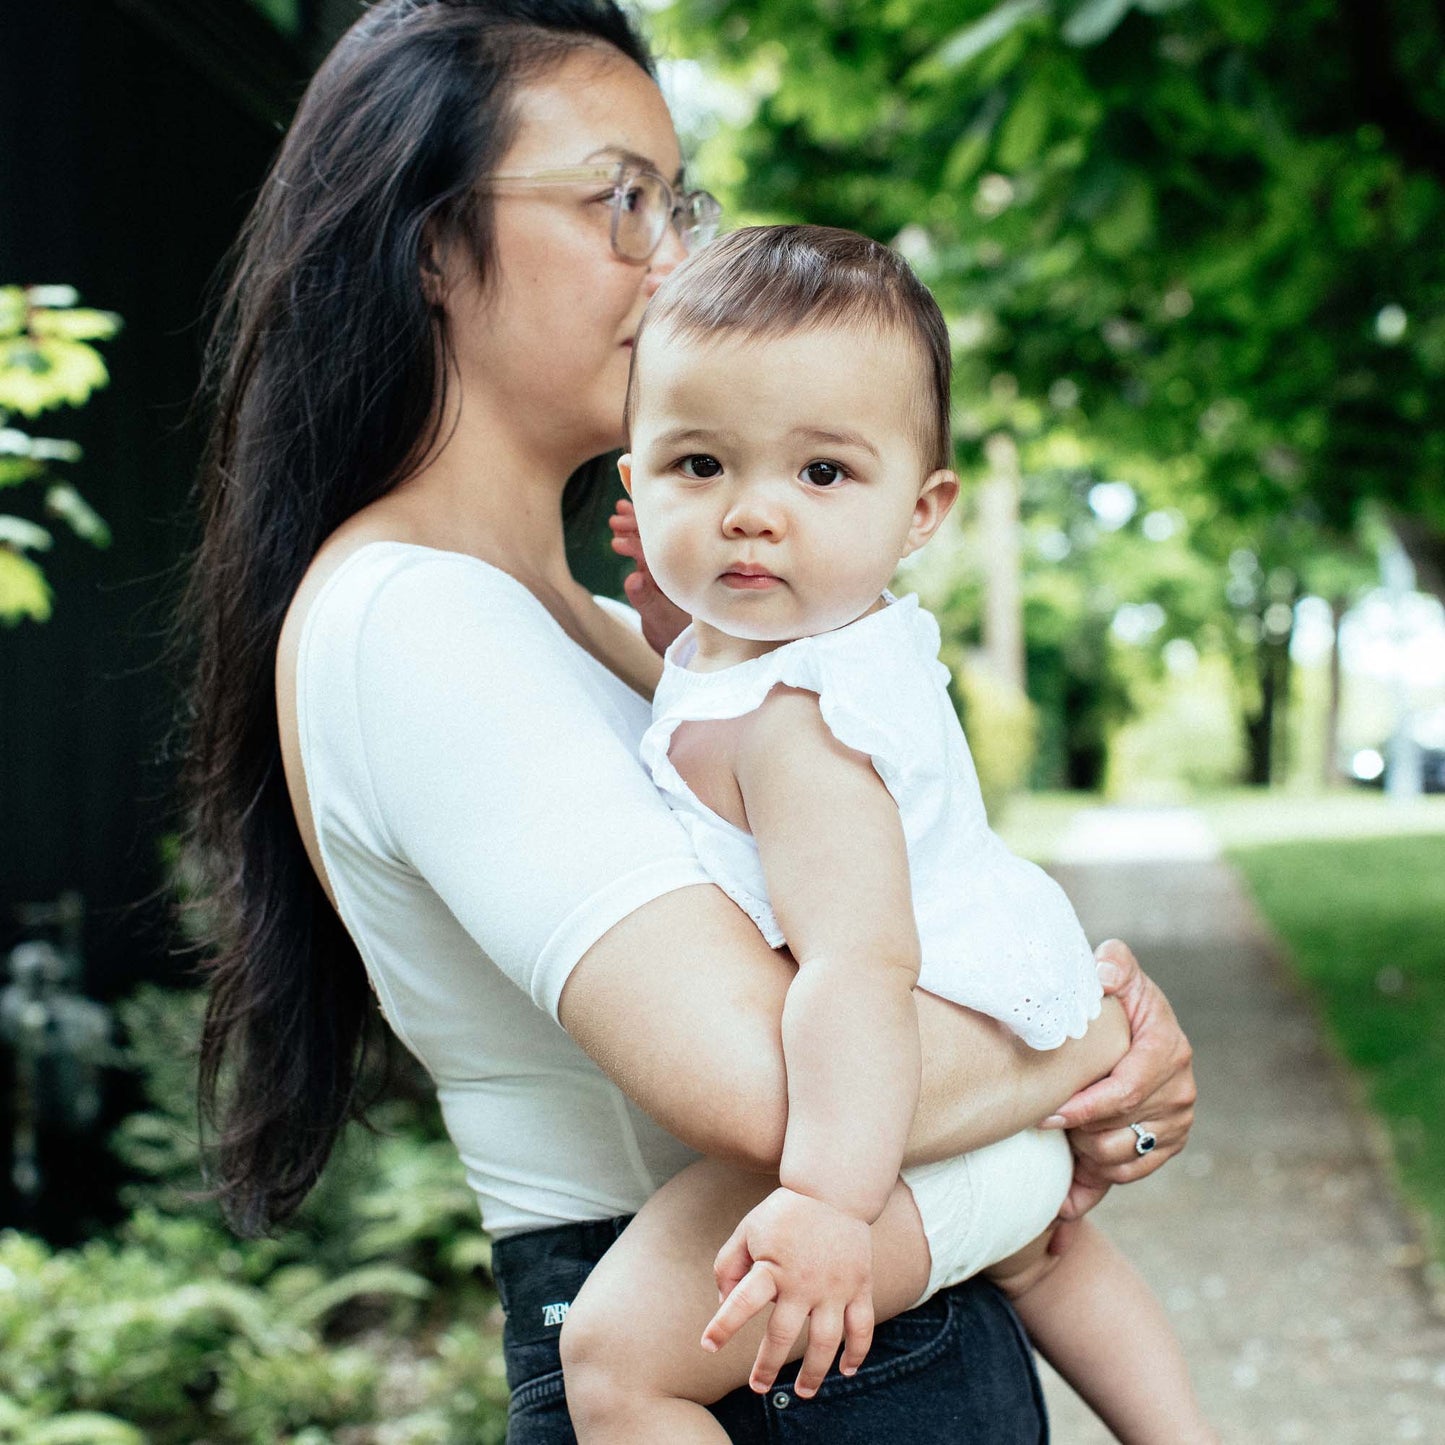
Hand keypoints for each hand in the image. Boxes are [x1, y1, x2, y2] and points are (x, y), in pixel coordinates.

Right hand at [608, 497, 689, 654]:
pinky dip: (634, 540)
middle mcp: (679, 566)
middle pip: (660, 539)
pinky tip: (620, 532)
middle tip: (617, 516)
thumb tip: (632, 579)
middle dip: (638, 526)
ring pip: (652, 541)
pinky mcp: (660, 571)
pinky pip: (647, 550)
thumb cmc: (672, 635)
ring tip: (616, 518)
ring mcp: (669, 567)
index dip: (642, 539)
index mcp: (684, 573)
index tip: (622, 534)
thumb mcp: (658, 621)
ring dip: (634, 529)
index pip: (664, 549)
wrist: (678, 645)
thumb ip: (646, 601)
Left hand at [702, 1186, 875, 1397]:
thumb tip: (725, 1304)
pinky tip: (846, 1370)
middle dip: (767, 1366)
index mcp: (772, 1266)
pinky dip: (857, 1353)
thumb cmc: (785, 1211)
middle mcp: (804, 1281)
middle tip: (757, 1387)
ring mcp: (835, 1287)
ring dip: (814, 1373)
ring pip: (825, 1342)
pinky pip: (862, 1327)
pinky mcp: (860, 1286)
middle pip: (782, 1335)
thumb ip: (729, 1264)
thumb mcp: (748, 1229)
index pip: (742, 1302)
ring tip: (803, 1393)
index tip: (708, 1346)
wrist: (833, 1188)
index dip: (723, 1326)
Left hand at [1042, 939, 1196, 1251]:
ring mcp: (1176, 1123)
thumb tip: (1103, 973)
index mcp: (1168, 1050)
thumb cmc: (1118, 997)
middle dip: (1078, 1130)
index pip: (1125, 1092)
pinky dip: (1095, 1180)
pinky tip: (1067, 1181)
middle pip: (1118, 1131)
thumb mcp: (1118, 970)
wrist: (1134, 1023)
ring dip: (1084, 1152)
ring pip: (1120, 1159)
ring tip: (1059, 1133)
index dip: (1084, 1108)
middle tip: (1044, 1119)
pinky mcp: (1166, 1146)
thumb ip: (1114, 963)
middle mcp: (1179, 1091)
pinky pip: (1127, 1176)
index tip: (1048, 1114)